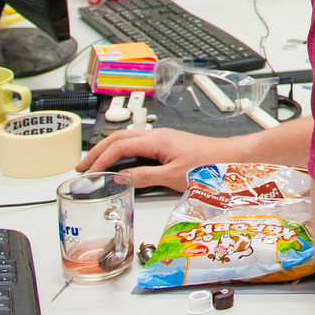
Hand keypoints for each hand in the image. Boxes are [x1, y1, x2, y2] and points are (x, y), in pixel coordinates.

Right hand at [77, 126, 231, 190]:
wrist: (232, 158)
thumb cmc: (209, 165)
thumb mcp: (174, 176)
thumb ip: (146, 177)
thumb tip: (123, 179)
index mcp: (157, 140)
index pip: (118, 146)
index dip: (99, 160)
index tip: (88, 173)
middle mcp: (158, 135)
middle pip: (118, 138)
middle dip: (96, 151)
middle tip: (81, 166)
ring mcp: (163, 139)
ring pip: (127, 139)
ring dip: (108, 150)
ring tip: (94, 163)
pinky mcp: (169, 145)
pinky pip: (138, 144)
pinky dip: (122, 151)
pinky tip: (119, 161)